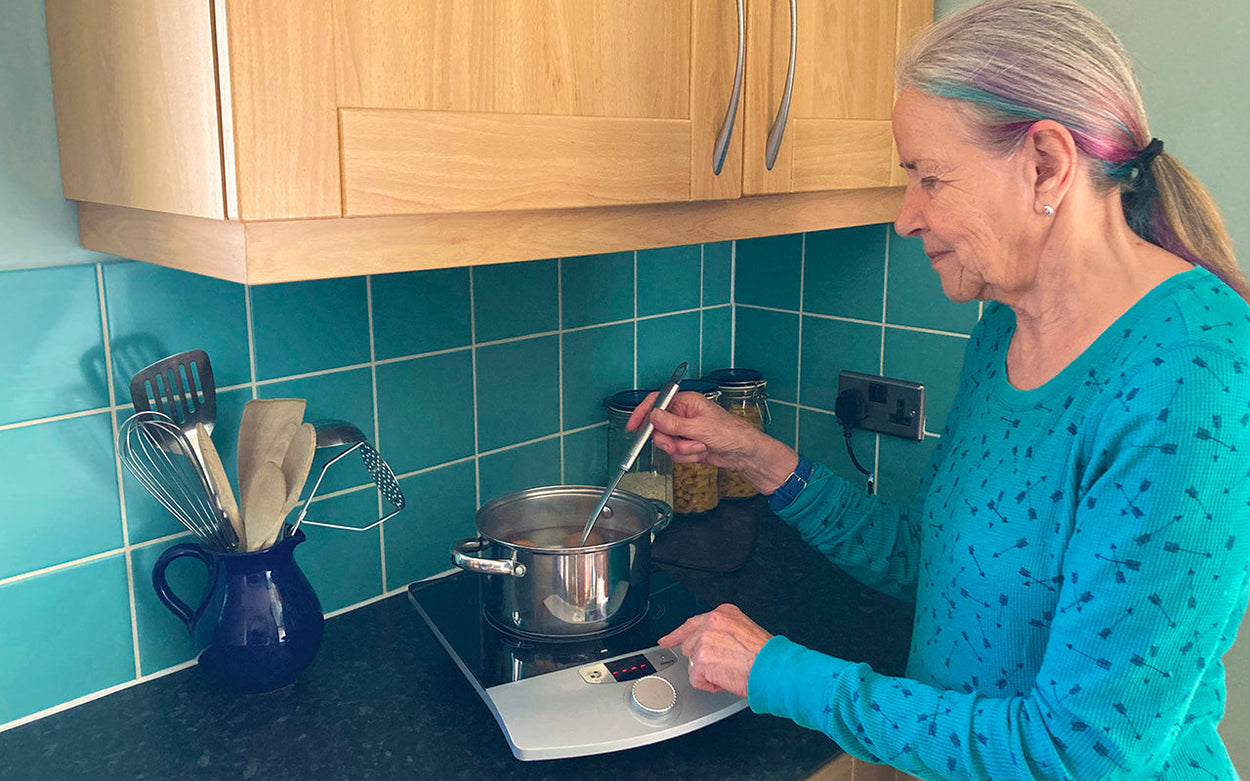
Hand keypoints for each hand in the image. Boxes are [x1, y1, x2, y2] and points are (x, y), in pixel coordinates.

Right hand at [626, 391, 797, 492]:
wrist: (744, 454)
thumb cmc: (731, 433)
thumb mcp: (700, 428)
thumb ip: (674, 424)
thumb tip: (654, 416)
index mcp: (686, 402)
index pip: (657, 402)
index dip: (643, 413)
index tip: (634, 426)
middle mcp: (683, 414)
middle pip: (658, 428)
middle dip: (669, 440)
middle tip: (677, 444)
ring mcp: (685, 430)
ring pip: (667, 443)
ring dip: (682, 450)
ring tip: (700, 447)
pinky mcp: (688, 444)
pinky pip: (676, 453)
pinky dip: (687, 456)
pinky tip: (701, 453)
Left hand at [658, 604, 771, 697]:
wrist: (773, 669)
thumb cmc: (765, 656)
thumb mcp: (744, 631)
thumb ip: (723, 632)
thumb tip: (711, 644)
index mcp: (723, 613)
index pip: (692, 623)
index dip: (677, 634)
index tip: (666, 640)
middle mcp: (711, 622)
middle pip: (690, 646)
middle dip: (702, 660)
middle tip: (722, 666)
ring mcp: (705, 639)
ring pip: (692, 663)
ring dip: (708, 672)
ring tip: (729, 670)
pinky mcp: (702, 659)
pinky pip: (696, 679)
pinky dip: (709, 685)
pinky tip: (725, 679)